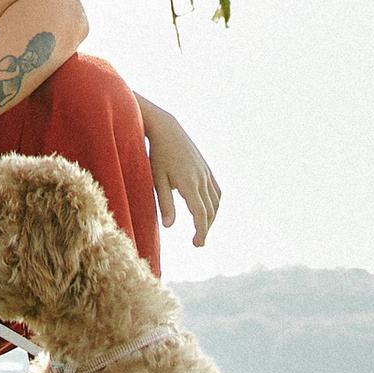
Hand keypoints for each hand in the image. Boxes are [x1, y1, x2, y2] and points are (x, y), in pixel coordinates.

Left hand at [140, 98, 220, 248]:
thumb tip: (169, 226)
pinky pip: (216, 190)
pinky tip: (207, 210)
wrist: (166, 128)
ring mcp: (205, 172)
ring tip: (201, 228)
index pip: (200, 214)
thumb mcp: (156, 179)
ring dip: (211, 217)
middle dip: (205, 228)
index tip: (197, 244)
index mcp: (188, 183)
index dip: (201, 231)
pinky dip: (215, 203)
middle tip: (197, 241)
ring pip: (215, 201)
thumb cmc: (157, 154)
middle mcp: (201, 178)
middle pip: (210, 211)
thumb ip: (164, 202)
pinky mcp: (206, 168)